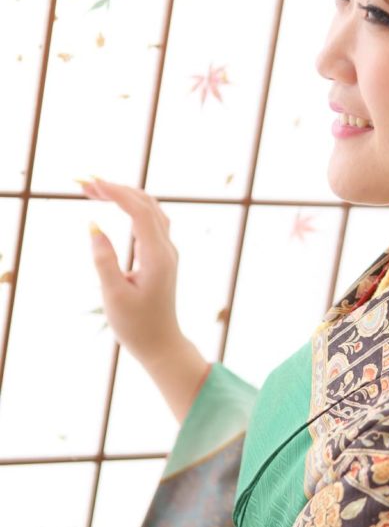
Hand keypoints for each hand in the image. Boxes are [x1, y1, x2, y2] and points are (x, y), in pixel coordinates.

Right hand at [80, 178, 209, 420]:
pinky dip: (132, 206)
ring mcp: (167, 251)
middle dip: (116, 188)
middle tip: (83, 182)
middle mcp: (167, 249)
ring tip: (95, 188)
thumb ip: (104, 260)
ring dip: (125, 194)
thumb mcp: (113, 296)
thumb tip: (93, 225)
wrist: (161, 344)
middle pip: (145, 204)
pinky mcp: (162, 255)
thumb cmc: (136, 325)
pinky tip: (117, 203)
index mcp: (158, 257)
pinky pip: (151, 219)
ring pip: (151, 209)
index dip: (115, 193)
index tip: (90, 183)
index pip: (139, 212)